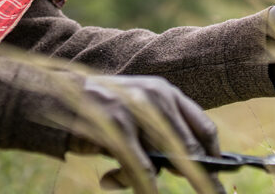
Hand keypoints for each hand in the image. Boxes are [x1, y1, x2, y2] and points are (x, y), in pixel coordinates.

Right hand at [65, 76, 223, 193]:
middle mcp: (155, 97)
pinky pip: (141, 167)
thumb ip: (156, 137)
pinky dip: (146, 187)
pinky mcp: (117, 126)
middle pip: (191, 146)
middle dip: (203, 178)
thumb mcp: (133, 116)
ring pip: (168, 158)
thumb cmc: (98, 112)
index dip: (215, 156)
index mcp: (164, 92)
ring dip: (171, 183)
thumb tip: (181, 169)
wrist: (54, 96)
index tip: (220, 178)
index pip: (202, 126)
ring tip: (170, 193)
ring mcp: (136, 110)